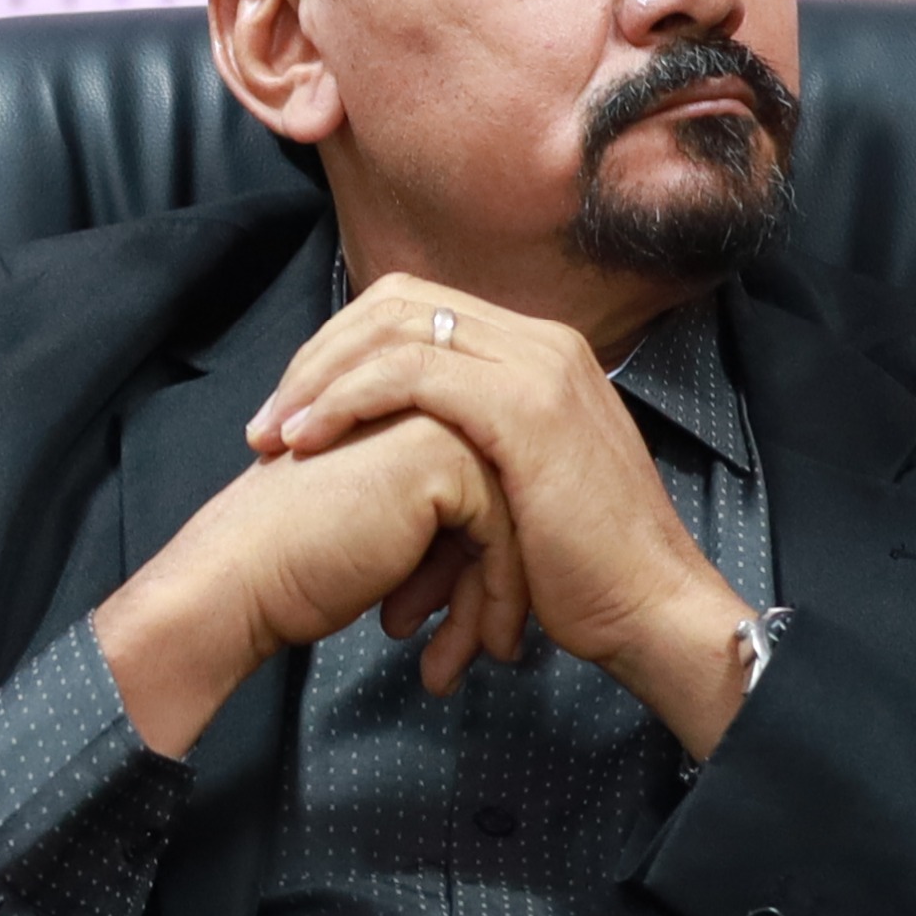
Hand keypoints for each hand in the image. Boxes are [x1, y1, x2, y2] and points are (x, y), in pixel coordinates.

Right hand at [93, 411, 523, 758]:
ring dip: (491, 601)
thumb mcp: (382, 531)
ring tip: (464, 661)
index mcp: (407, 406)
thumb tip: (489, 566)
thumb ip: (437, 523)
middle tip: (482, 649)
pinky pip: (502, 535)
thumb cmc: (289, 564)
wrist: (239, 579)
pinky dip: (488, 602)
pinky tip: (446, 657)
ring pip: (514, 517)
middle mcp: (428, 400)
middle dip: (492, 584)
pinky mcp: (444, 456)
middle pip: (506, 496)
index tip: (468, 626)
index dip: (481, 561)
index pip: (486, 481)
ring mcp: (439, 419)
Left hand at [249, 276, 755, 755]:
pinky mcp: (526, 409)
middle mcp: (540, 341)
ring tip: (270, 438)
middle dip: (317, 358)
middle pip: (396, 304)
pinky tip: (306, 442)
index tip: (291, 410)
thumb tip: (387, 446)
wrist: (651, 611)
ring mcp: (538, 368)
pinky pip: (410, 375)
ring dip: (317, 380)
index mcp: (536, 350)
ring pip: (394, 330)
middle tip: (264, 422)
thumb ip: (463, 446)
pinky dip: (345, 401)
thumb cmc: (579, 569)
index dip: (341, 349)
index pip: (414, 308)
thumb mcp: (513, 485)